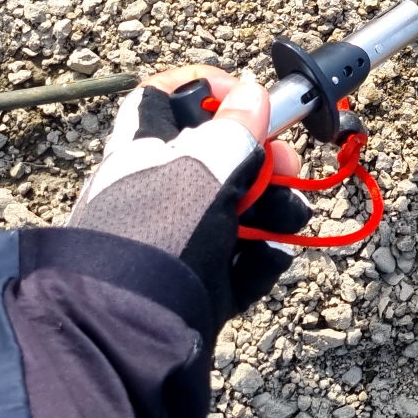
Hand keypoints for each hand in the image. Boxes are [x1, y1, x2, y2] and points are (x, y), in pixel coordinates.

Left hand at [67, 65, 310, 324]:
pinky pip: (242, 259)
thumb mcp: (202, 166)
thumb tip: (252, 95)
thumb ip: (234, 128)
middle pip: (221, 156)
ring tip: (286, 220)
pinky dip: (260, 258)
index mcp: (146, 149)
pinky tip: (266, 257)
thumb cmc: (158, 232)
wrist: (131, 327)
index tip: (246, 98)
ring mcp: (181, 237)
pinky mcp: (199, 281)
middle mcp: (161, 189)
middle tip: (286, 165)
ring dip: (273, 209)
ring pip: (239, 209)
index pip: (166, 98)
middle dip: (263, 158)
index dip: (207, 90)